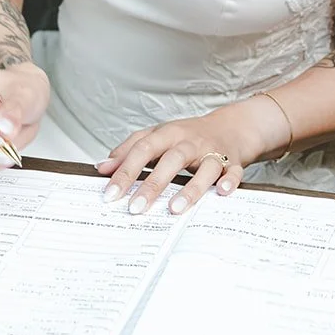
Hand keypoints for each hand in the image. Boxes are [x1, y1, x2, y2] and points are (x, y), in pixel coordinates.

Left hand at [95, 103, 269, 215]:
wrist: (229, 126)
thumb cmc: (187, 135)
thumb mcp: (157, 136)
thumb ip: (129, 150)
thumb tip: (103, 167)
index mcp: (167, 134)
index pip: (142, 149)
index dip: (125, 172)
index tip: (110, 194)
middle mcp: (189, 141)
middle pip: (170, 160)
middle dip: (152, 185)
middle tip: (135, 208)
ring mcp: (212, 151)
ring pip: (203, 167)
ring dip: (190, 188)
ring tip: (174, 208)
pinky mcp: (232, 162)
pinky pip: (232, 172)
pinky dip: (228, 181)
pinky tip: (221, 193)